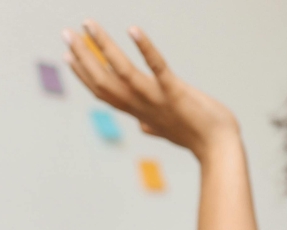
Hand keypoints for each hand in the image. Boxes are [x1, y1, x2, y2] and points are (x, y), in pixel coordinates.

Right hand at [61, 20, 239, 161]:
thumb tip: (143, 127)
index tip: (69, 55)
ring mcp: (157, 99)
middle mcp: (142, 106)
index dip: (84, 74)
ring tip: (89, 24)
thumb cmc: (198, 138)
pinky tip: (133, 29)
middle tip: (67, 33)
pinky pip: (157, 67)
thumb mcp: (169, 131)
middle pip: (102, 80)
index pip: (104, 92)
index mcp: (139, 111)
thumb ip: (152, 126)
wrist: (219, 149)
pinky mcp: (176, 92)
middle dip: (83, 56)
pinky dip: (145, 48)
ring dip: (103, 46)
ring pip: (121, 71)